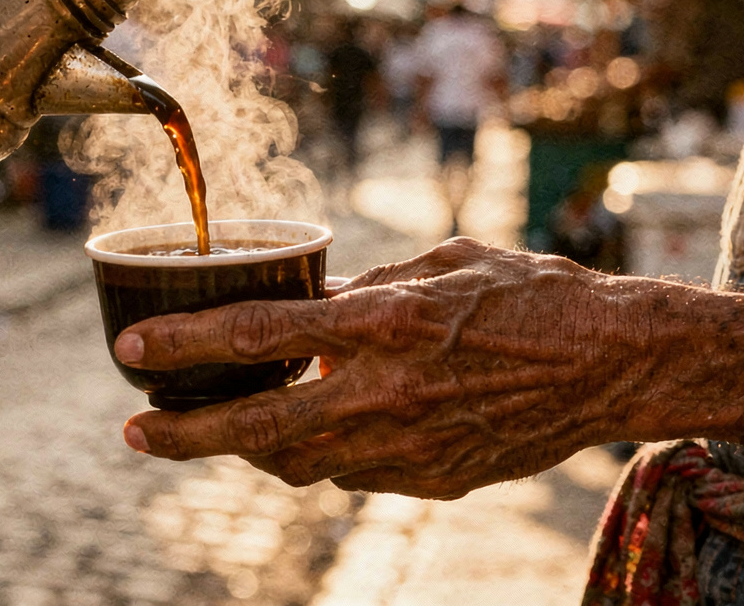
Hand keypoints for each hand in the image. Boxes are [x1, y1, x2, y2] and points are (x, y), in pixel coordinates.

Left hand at [114, 239, 645, 498]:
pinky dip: (319, 455)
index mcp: (385, 321)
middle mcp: (388, 390)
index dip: (183, 346)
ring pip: (299, 465)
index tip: (128, 350)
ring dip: (249, 449)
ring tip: (212, 429)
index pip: (257, 335)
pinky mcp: (433, 480)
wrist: (615, 362)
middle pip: (258, 428)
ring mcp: (410, 447)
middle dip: (185, 435)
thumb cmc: (531, 291)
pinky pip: (352, 475)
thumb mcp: (438, 263)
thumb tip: (306, 301)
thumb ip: (363, 286)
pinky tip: (309, 431)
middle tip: (134, 431)